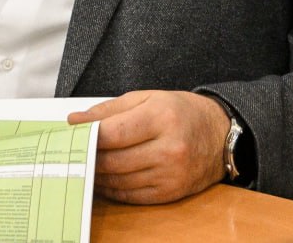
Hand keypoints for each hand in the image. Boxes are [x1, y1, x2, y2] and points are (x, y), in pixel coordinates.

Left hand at [67, 90, 228, 203]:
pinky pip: (132, 195)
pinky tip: (103, 179)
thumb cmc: (180, 111)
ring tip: (86, 163)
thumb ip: (109, 109)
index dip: (88, 134)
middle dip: (89, 156)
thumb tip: (75, 120)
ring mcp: (171, 174)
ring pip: (120, 180)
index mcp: (161, 117)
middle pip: (114, 159)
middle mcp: (169, 148)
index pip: (113, 132)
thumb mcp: (147, 98)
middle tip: (74, 150)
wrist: (220, 134)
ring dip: (98, 174)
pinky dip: (113, 188)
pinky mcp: (171, 192)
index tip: (72, 132)